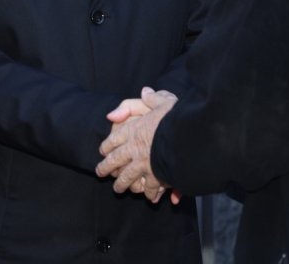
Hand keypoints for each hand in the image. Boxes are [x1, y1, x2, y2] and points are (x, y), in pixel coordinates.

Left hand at [96, 88, 176, 202]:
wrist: (188, 137)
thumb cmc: (177, 117)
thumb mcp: (164, 100)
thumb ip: (153, 98)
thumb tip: (144, 91)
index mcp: (133, 130)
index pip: (113, 140)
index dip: (106, 146)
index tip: (103, 152)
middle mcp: (134, 149)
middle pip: (114, 161)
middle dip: (106, 168)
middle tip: (100, 173)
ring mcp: (143, 164)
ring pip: (127, 177)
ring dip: (121, 184)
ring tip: (118, 189)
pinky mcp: (156, 176)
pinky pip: (149, 187)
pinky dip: (150, 192)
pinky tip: (150, 197)